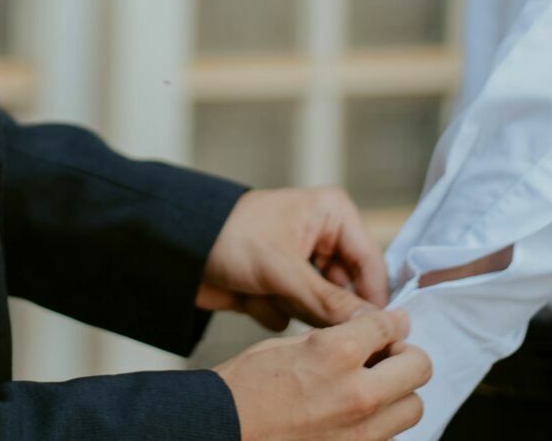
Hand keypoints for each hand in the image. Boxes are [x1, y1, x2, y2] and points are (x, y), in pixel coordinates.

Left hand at [199, 187, 389, 330]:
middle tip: (299, 307)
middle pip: (348, 291)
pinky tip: (249, 295)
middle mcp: (323, 237)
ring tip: (265, 289)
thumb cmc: (230, 237)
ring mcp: (302, 264)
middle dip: (320, 306)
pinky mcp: (281, 285)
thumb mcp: (283, 269)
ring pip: (321, 308)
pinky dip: (272, 310)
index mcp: (333, 215)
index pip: (373, 264)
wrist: (175, 249)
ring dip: (292, 307)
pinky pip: (294, 314)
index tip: (376, 336)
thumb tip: (371, 325)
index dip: (374, 302)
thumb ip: (329, 301)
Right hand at [214, 307, 429, 440]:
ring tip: (376, 388)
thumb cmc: (244, 388)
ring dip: (400, 393)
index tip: (391, 325)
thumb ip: (333, 339)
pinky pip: (390, 436)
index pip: (389, 326)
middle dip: (406, 356)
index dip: (391, 322)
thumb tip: (366, 336)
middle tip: (388, 356)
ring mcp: (360, 432)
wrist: (223, 430)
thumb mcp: (287, 345)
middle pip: (419, 367)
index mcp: (336, 353)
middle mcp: (357, 393)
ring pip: (413, 407)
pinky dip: (383, 423)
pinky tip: (358, 415)